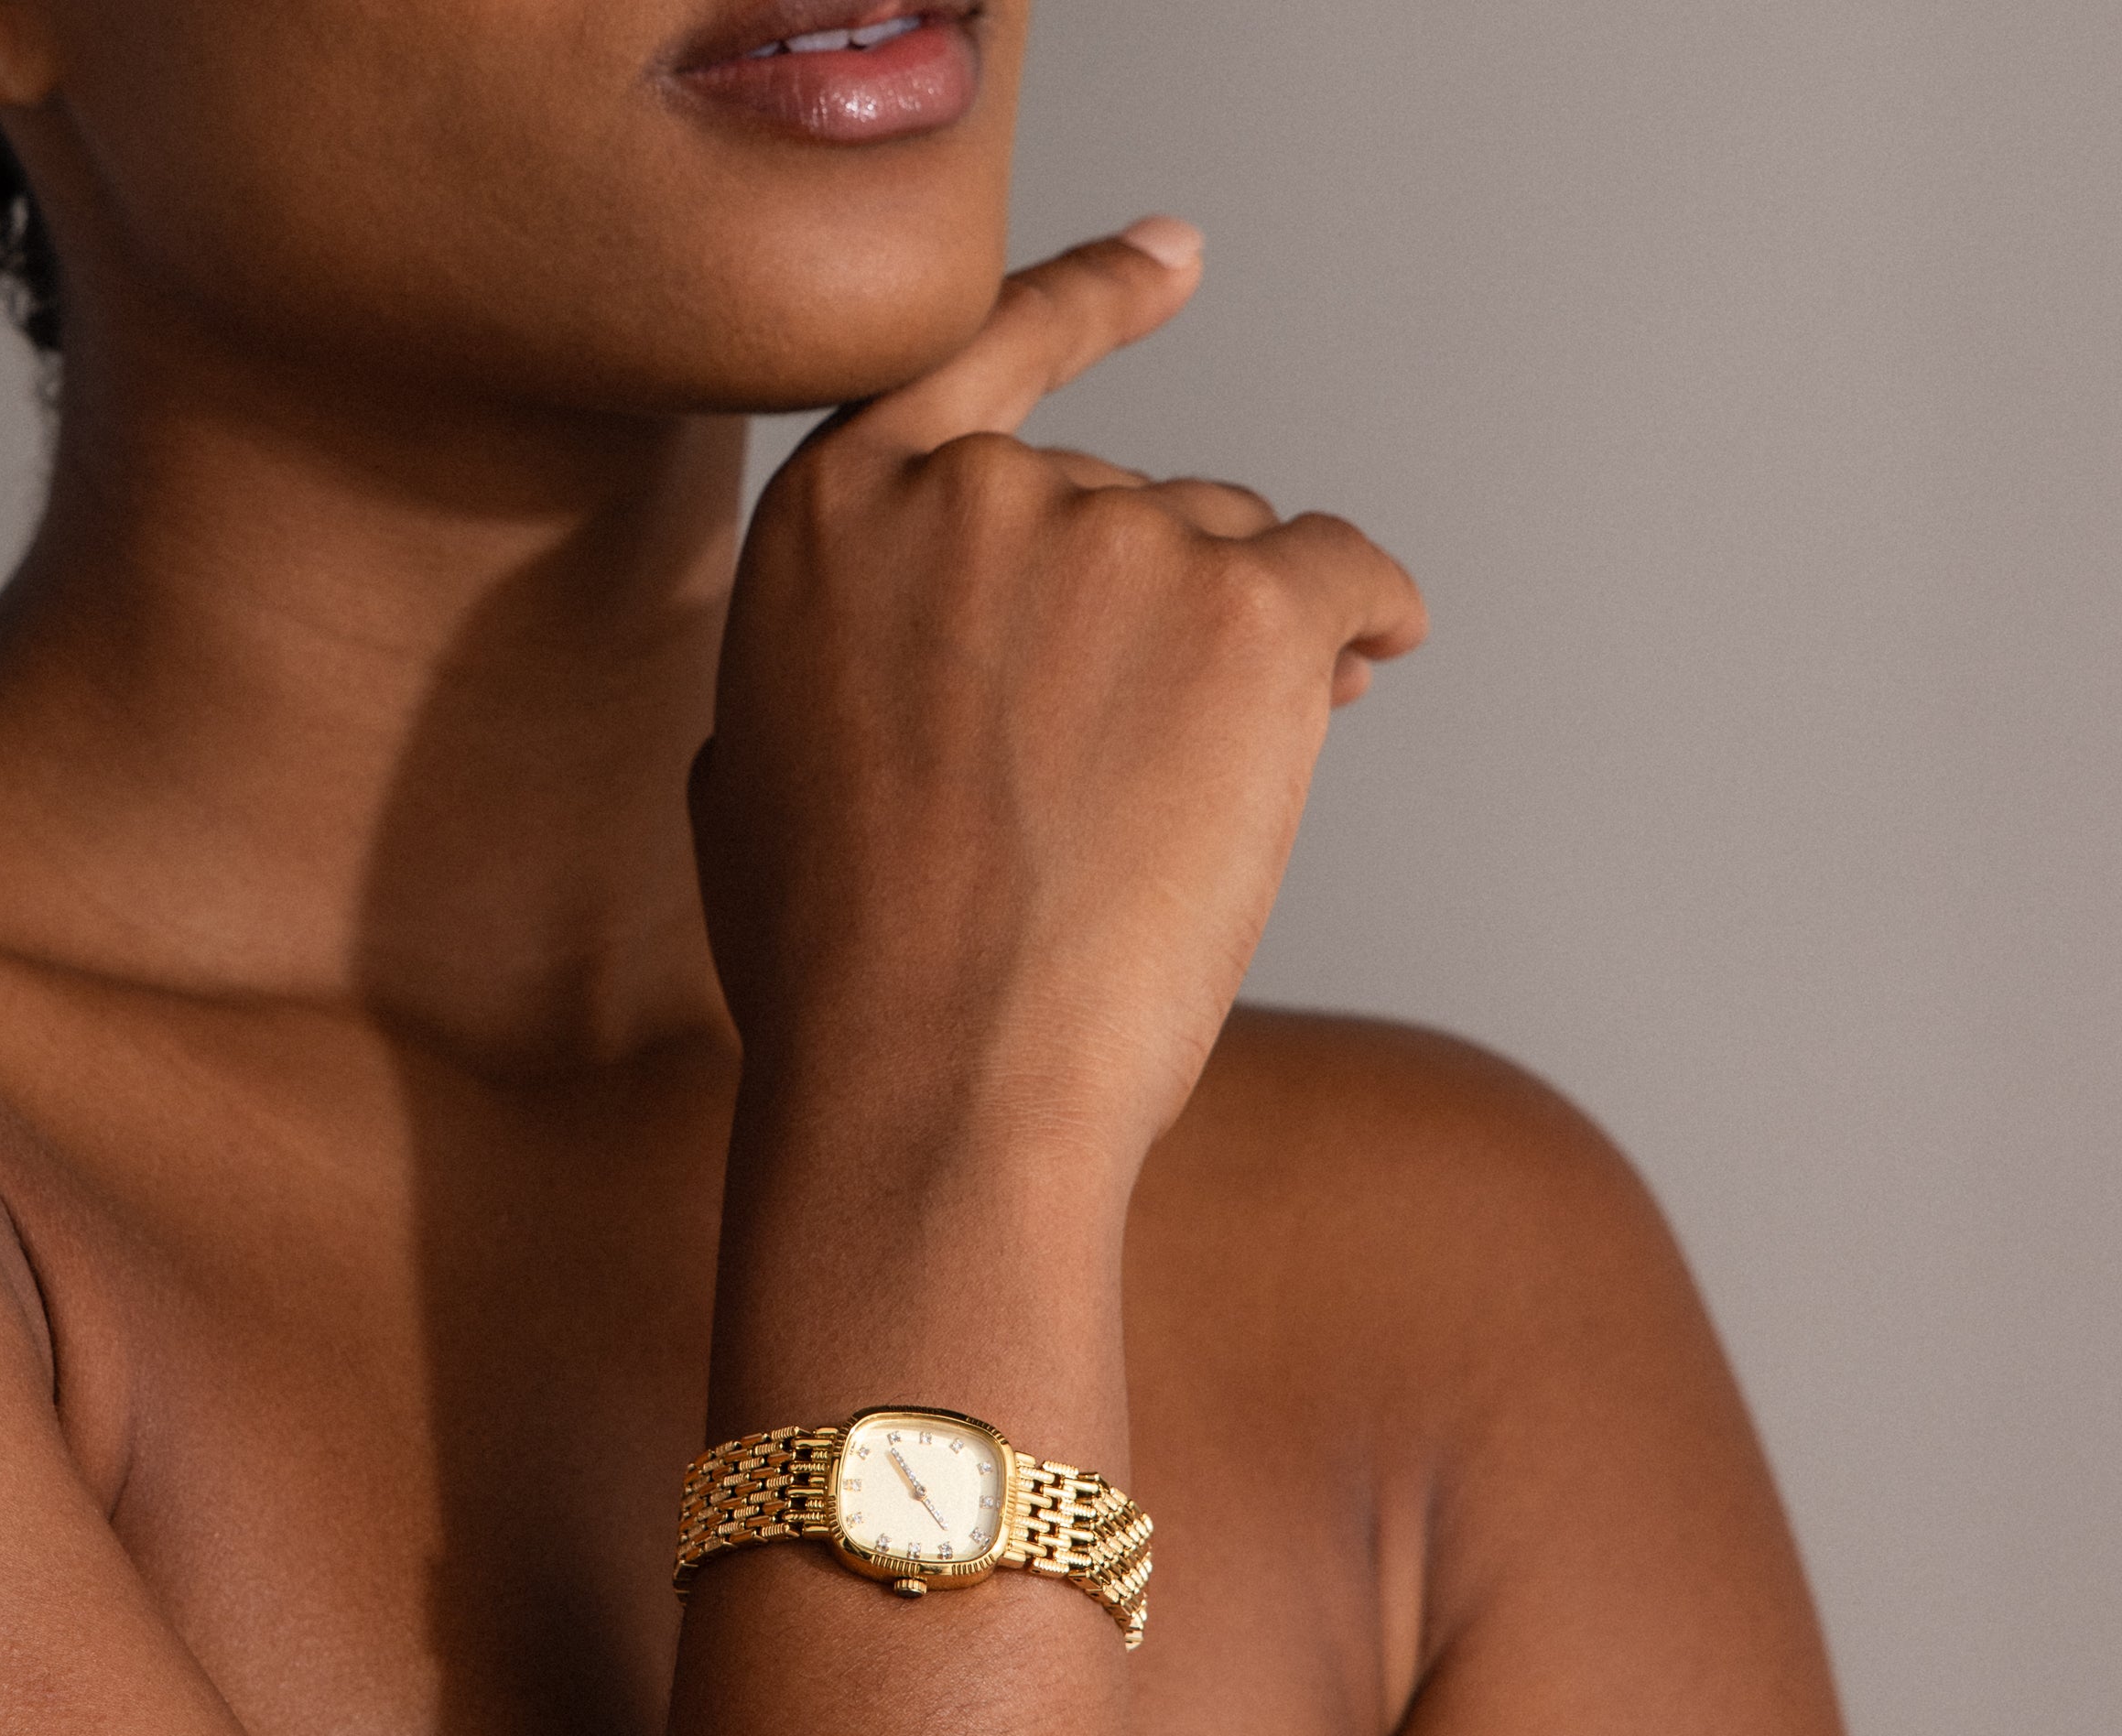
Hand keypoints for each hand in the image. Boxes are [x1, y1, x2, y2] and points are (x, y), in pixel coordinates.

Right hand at [694, 220, 1425, 1214]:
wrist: (937, 1090)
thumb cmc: (842, 986)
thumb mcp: (751, 800)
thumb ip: (820, 680)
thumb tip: (879, 678)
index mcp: (830, 522)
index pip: (973, 359)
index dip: (1085, 306)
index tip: (1174, 260)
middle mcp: (968, 494)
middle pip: (1124, 500)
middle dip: (1153, 612)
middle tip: (1146, 762)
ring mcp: (1113, 538)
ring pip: (1231, 552)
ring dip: (1240, 650)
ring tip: (1195, 804)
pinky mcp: (1245, 614)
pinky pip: (1347, 572)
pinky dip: (1366, 621)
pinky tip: (1369, 671)